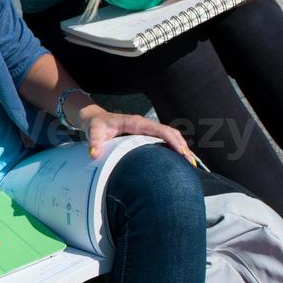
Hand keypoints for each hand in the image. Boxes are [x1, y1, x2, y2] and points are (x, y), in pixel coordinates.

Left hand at [76, 106, 194, 162]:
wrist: (96, 119)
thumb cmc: (97, 125)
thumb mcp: (93, 132)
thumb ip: (94, 142)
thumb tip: (94, 154)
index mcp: (135, 123)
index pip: (158, 129)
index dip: (171, 139)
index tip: (180, 151)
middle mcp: (145, 124)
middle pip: (169, 132)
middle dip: (181, 145)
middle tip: (189, 162)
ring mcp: (148, 128)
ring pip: (170, 134)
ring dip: (181, 146)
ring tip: (189, 162)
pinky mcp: (148, 133)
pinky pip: (165, 137)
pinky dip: (175, 146)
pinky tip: (180, 158)